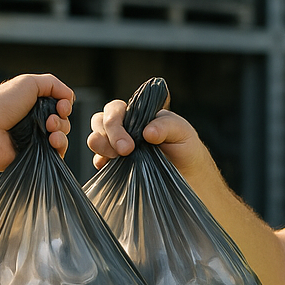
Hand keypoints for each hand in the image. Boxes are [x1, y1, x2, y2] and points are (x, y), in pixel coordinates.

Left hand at [0, 72, 74, 171]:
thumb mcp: (27, 83)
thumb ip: (52, 84)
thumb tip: (70, 95)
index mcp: (30, 102)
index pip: (58, 104)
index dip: (64, 104)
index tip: (61, 106)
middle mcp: (33, 120)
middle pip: (62, 120)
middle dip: (62, 119)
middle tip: (50, 120)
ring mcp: (34, 139)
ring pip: (62, 136)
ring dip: (62, 131)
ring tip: (50, 131)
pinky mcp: (35, 156)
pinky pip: (57, 153)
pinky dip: (60, 146)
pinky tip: (52, 142)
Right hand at [87, 96, 205, 174]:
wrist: (189, 175)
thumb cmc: (185, 147)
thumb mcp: (182, 131)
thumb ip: (166, 126)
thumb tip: (147, 132)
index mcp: (136, 115)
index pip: (114, 110)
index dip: (115, 123)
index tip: (129, 144)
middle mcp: (123, 128)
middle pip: (99, 122)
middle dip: (107, 135)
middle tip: (124, 151)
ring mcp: (117, 147)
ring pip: (95, 140)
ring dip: (100, 147)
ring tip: (115, 158)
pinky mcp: (115, 165)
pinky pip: (99, 161)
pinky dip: (100, 162)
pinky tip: (110, 167)